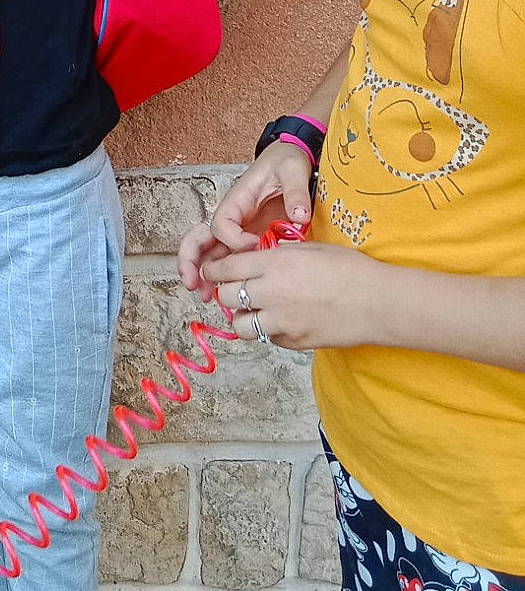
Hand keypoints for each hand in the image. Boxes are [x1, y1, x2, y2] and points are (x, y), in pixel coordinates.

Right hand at [178, 142, 315, 292]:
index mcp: (237, 200)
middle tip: (193, 282)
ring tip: (203, 295)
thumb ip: (296, 193)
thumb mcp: (292, 170)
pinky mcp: (250, 239)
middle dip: (192, 260)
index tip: (254, 245)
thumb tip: (299, 216)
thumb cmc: (285, 162)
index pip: (221, 224)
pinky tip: (226, 291)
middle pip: (200, 239)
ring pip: (210, 253)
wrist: (289, 161)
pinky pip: (230, 258)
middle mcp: (232, 217)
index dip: (234, 240)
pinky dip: (224, 276)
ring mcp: (239, 230)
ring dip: (202, 273)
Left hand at [202, 241, 385, 350]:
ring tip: (255, 309)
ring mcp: (281, 321)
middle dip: (225, 292)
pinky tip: (281, 321)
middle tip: (235, 289)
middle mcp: (271, 292)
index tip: (212, 271)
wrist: (379, 303)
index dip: (214, 269)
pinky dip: (267, 330)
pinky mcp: (293, 342)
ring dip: (241, 316)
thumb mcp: (310, 248)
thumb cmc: (351, 270)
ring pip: (239, 324)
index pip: (226, 267)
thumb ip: (279, 254)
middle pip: (225, 296)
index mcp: (274, 264)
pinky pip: (266, 337)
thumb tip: (260, 258)